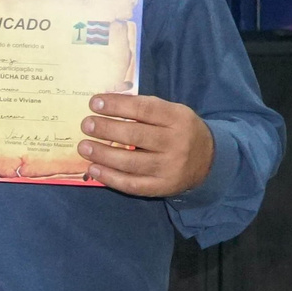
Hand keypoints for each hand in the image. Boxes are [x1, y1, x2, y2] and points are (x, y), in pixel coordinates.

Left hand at [79, 93, 215, 197]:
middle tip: (86, 125)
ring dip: (103, 154)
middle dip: (106, 129)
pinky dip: (110, 177)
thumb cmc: (180, 131)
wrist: (208, 161)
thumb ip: (145, 109)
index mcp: (178, 118)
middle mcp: (176, 143)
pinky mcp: (162, 187)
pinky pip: (132, 184)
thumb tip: (107, 103)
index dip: (118, 105)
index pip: (144, 109)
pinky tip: (94, 169)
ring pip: (131, 162)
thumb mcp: (172, 113)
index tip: (95, 103)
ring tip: (84, 147)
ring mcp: (169, 168)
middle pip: (136, 135)